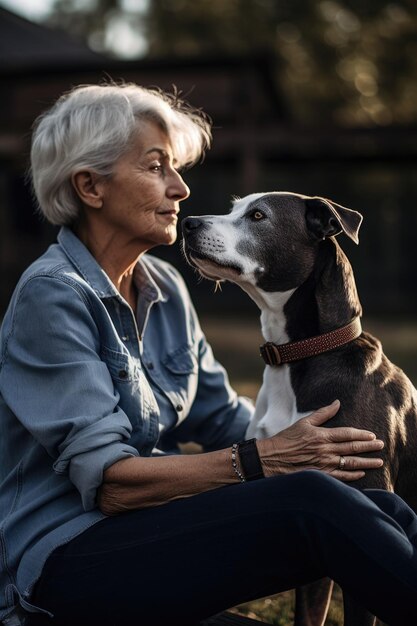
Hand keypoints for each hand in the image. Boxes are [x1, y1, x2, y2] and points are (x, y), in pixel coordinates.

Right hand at [256, 400, 383, 480]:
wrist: (271, 459)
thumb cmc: (286, 439)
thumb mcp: (303, 422)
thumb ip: (322, 413)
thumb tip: (337, 403)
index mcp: (322, 435)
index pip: (347, 434)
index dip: (362, 435)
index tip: (372, 435)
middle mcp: (325, 450)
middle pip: (352, 448)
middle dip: (369, 447)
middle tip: (381, 445)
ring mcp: (323, 464)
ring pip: (350, 463)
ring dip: (366, 463)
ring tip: (378, 462)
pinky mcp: (320, 475)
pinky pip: (341, 477)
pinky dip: (352, 475)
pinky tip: (361, 473)